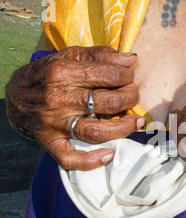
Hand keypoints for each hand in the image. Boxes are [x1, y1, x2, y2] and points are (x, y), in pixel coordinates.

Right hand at [5, 46, 144, 169]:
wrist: (16, 94)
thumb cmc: (50, 73)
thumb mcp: (71, 55)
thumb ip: (102, 55)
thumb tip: (131, 60)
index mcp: (63, 73)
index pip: (109, 75)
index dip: (127, 76)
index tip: (129, 77)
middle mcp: (58, 99)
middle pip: (108, 103)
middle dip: (130, 98)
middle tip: (133, 96)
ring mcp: (54, 124)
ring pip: (96, 132)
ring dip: (123, 128)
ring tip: (137, 122)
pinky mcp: (50, 142)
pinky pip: (70, 158)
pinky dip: (91, 161)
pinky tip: (109, 155)